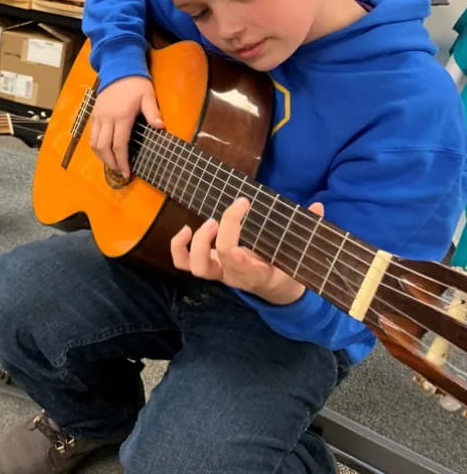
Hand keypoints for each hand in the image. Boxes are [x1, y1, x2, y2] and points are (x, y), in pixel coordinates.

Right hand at [89, 76, 162, 177]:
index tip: (127, 173)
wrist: (119, 69)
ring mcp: (98, 116)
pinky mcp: (94, 114)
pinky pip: (92, 135)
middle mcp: (107, 119)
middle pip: (103, 147)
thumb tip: (161, 127)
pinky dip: (97, 146)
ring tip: (112, 164)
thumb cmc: (136, 83)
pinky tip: (105, 150)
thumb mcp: (148, 95)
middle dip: (111, 162)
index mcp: (121, 116)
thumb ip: (153, 112)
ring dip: (102, 156)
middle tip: (120, 172)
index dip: (122, 161)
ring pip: (94, 143)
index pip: (119, 145)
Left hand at [170, 197, 324, 304]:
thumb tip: (319, 206)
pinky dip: (179, 247)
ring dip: (198, 242)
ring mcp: (219, 273)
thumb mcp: (301, 255)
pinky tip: (187, 229)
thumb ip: (309, 230)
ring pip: (196, 267)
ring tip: (210, 221)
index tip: (244, 221)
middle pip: (215, 261)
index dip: (235, 249)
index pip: (240, 265)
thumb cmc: (287, 268)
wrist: (277, 291)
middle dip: (221, 232)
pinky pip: (184, 264)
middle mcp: (234, 275)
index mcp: (258, 274)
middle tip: (237, 208)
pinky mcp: (209, 267)